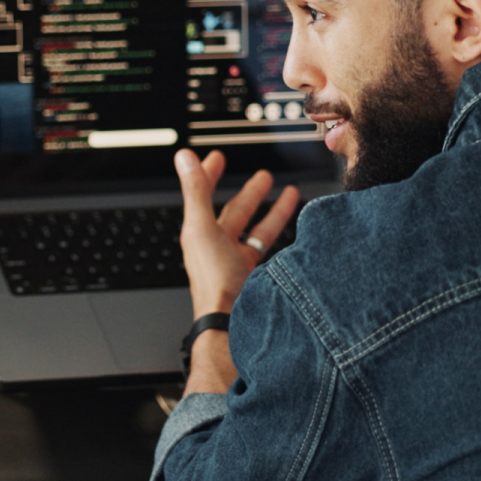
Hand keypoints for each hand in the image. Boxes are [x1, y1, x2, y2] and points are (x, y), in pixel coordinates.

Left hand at [174, 149, 300, 317]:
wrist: (233, 321)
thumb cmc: (213, 281)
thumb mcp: (202, 228)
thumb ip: (195, 191)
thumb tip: (184, 158)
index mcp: (200, 233)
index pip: (204, 196)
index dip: (209, 175)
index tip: (215, 158)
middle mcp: (218, 247)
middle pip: (236, 213)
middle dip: (250, 193)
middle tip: (263, 175)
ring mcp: (238, 262)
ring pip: (258, 230)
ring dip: (273, 210)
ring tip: (289, 193)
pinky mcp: (256, 275)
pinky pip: (271, 249)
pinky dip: (283, 237)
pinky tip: (297, 229)